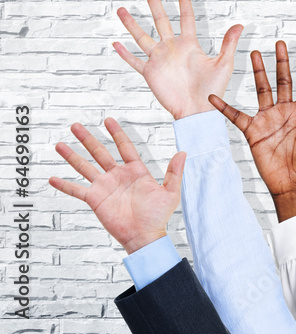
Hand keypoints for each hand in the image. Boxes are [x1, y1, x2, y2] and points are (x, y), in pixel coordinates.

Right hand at [49, 118, 184, 254]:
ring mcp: (105, 187)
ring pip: (85, 167)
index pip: (124, 146)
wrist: (145, 236)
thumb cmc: (158, 216)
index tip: (108, 120)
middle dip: (88, 139)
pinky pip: (77, 190)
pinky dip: (64, 185)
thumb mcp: (170, 192)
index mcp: (135, 170)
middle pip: (99, 152)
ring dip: (72, 156)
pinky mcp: (95, 200)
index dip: (116, 133)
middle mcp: (117, 176)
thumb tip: (183, 152)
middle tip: (76, 125)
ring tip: (60, 145)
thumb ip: (175, 172)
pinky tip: (52, 178)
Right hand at [114, 0, 242, 119]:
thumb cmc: (213, 89)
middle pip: (160, 21)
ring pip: (142, 37)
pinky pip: (134, 61)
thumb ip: (229, 43)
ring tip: (122, 9)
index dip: (184, 3)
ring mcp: (159, 60)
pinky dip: (125, 54)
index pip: (186, 19)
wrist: (198, 110)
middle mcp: (172, 49)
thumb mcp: (224, 63)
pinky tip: (115, 43)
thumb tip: (240, 24)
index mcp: (189, 45)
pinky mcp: (150, 73)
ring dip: (131, 24)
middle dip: (154, 4)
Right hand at [208, 41, 295, 221]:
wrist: (293, 188)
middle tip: (280, 43)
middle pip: (283, 81)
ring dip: (258, 71)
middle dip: (282, 62)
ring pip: (262, 89)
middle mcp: (285, 112)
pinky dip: (224, 107)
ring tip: (254, 53)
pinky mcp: (254, 131)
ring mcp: (268, 120)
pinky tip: (214, 97)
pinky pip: (236, 116)